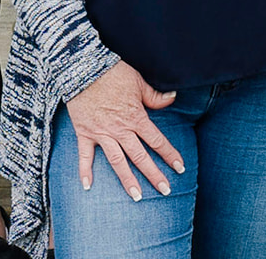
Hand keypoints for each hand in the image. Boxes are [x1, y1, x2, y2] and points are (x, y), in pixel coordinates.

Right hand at [67, 60, 183, 199]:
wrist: (85, 69)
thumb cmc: (114, 73)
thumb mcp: (139, 82)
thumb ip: (155, 96)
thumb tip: (172, 99)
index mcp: (136, 117)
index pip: (156, 140)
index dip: (169, 154)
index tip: (180, 167)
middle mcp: (120, 130)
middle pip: (140, 156)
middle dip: (154, 174)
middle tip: (165, 190)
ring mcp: (102, 133)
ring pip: (117, 161)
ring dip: (127, 180)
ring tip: (136, 197)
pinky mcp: (85, 133)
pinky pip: (85, 156)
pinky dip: (85, 171)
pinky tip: (87, 187)